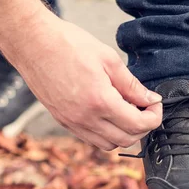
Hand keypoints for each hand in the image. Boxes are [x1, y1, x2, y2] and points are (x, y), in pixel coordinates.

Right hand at [2, 13, 162, 150]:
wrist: (32, 44)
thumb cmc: (68, 44)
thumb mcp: (108, 59)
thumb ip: (131, 84)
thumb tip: (150, 99)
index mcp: (100, 101)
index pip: (139, 125)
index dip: (154, 116)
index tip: (155, 103)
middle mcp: (85, 119)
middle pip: (126, 140)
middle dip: (143, 126)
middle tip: (145, 106)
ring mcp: (72, 122)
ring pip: (108, 144)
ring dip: (124, 133)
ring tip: (127, 110)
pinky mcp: (62, 121)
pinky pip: (91, 139)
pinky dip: (106, 133)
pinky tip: (108, 112)